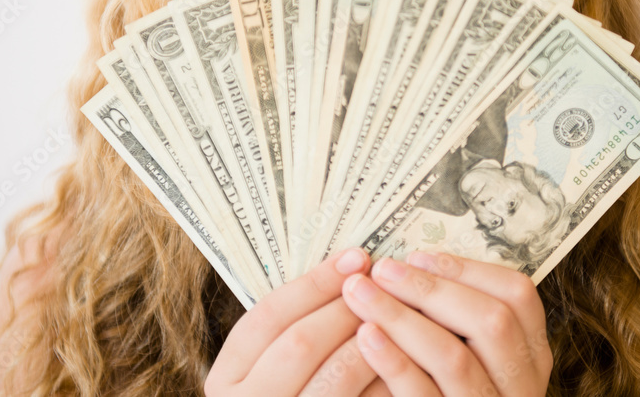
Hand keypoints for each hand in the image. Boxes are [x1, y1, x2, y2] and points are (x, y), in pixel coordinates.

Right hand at [204, 248, 390, 395]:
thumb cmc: (293, 395)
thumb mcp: (275, 367)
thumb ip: (298, 328)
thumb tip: (354, 267)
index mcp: (225, 379)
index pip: (268, 315)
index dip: (316, 281)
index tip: (357, 256)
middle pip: (301, 342)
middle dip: (348, 305)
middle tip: (386, 281)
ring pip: (338, 376)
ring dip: (376, 339)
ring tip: (403, 314)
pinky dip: (390, 379)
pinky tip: (413, 357)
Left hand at [342, 252, 551, 395]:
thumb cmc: (437, 391)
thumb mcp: (466, 357)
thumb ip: (455, 321)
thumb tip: (409, 264)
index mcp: (530, 358)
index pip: (518, 296)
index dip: (466, 269)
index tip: (417, 256)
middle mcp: (521, 388)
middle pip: (492, 321)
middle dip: (430, 288)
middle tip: (381, 269)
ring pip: (456, 358)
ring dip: (402, 317)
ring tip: (359, 293)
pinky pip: (423, 396)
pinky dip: (394, 362)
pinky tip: (365, 337)